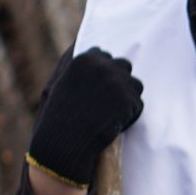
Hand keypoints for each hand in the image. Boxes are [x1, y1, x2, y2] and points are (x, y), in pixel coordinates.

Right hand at [26, 49, 143, 192]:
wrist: (64, 138)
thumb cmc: (57, 115)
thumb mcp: (59, 84)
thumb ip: (79, 70)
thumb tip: (96, 56)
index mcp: (85, 59)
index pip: (105, 56)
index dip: (104, 73)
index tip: (97, 89)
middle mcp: (103, 66)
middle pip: (124, 66)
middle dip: (120, 81)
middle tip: (108, 102)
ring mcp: (118, 82)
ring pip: (135, 85)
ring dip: (127, 98)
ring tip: (109, 114)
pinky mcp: (129, 99)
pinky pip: (138, 105)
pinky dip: (129, 116)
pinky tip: (112, 123)